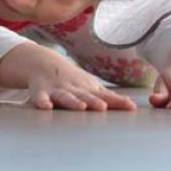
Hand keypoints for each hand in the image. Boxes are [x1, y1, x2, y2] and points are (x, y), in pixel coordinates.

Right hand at [0, 42, 135, 111]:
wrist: (43, 64)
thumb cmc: (72, 81)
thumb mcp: (91, 87)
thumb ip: (109, 98)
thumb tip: (131, 106)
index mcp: (87, 89)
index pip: (105, 96)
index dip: (117, 102)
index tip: (130, 107)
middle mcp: (74, 89)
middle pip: (85, 96)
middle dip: (94, 102)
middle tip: (103, 107)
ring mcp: (57, 90)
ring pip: (65, 97)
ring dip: (73, 102)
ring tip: (80, 107)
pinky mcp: (40, 92)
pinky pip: (39, 98)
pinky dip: (41, 101)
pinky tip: (45, 106)